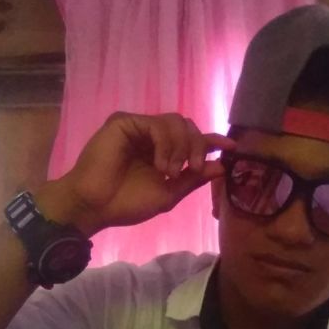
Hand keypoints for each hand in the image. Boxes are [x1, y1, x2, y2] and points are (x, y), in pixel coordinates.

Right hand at [34, 112, 235, 235]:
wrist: (96, 207)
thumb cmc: (127, 204)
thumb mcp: (168, 195)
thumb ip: (193, 180)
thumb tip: (221, 166)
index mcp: (163, 152)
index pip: (193, 139)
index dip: (213, 141)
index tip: (231, 148)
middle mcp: (152, 136)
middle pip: (188, 126)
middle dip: (197, 146)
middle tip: (192, 169)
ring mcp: (138, 127)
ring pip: (176, 122)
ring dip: (181, 147)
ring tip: (170, 173)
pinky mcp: (125, 122)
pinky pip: (156, 124)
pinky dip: (165, 144)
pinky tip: (160, 165)